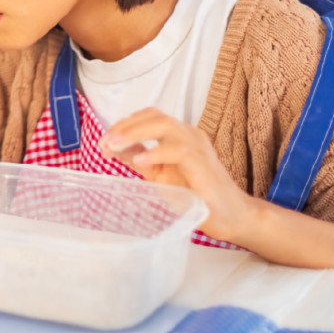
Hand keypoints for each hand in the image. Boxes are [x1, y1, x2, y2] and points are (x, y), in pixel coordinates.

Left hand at [100, 108, 255, 242]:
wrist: (229, 216)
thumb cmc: (196, 196)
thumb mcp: (159, 175)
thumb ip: (139, 160)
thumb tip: (112, 148)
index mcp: (178, 135)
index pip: (149, 117)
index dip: (124, 125)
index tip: (104, 141)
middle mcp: (188, 135)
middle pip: (155, 116)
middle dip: (125, 126)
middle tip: (105, 141)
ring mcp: (197, 146)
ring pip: (165, 125)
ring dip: (135, 133)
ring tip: (115, 145)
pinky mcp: (203, 163)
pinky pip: (179, 149)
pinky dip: (156, 152)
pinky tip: (140, 160)